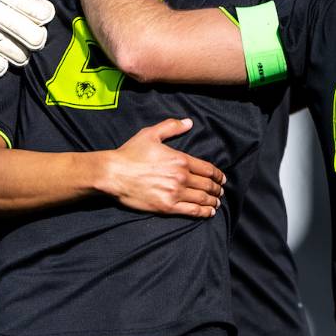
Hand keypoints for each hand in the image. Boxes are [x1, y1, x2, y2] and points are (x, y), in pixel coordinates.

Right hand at [99, 118, 225, 217]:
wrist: (113, 173)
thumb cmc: (130, 153)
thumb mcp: (150, 134)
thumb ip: (171, 127)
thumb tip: (189, 122)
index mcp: (181, 159)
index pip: (207, 169)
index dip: (218, 175)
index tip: (222, 179)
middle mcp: (181, 177)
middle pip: (207, 185)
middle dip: (217, 189)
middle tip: (220, 192)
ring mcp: (175, 193)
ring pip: (202, 198)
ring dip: (213, 201)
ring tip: (217, 203)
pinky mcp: (167, 207)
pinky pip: (192, 211)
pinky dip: (204, 212)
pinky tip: (209, 212)